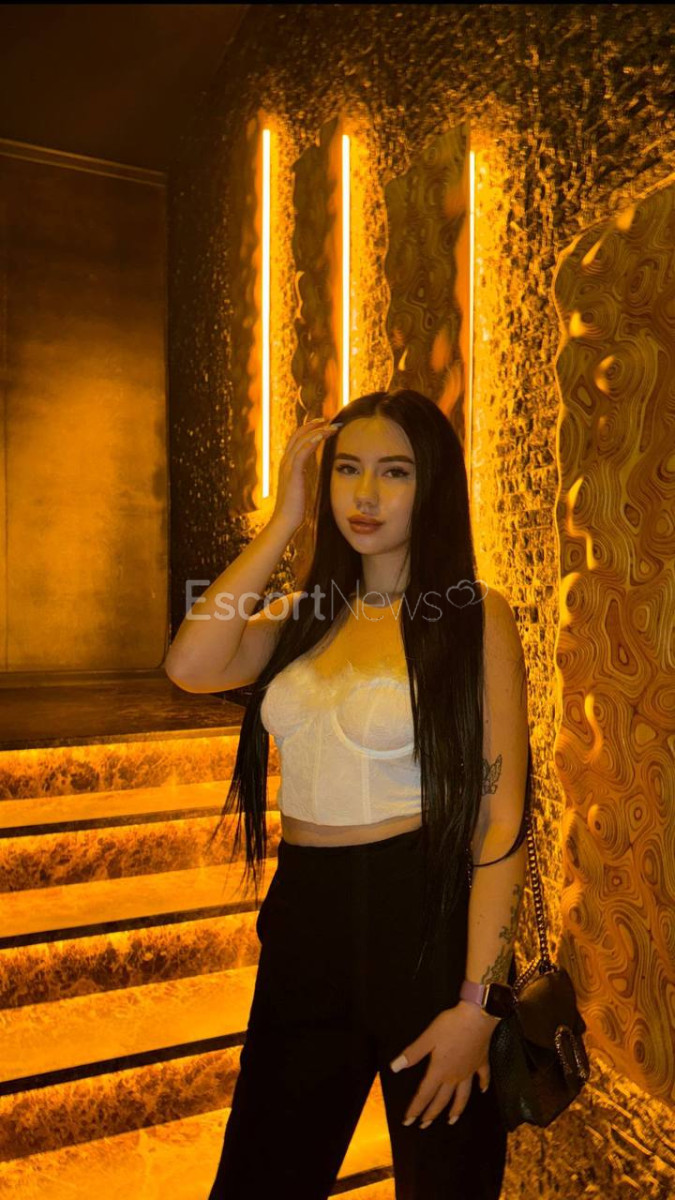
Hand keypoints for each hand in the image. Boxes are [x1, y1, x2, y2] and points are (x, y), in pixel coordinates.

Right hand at [271, 416, 338, 533]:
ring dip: (318, 431)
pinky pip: (302, 452)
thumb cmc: (295, 507)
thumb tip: (312, 469)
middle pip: (298, 435)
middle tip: (329, 418)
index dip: (310, 429)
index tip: (325, 424)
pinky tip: (322, 435)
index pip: (297, 439)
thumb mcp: (301, 485)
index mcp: (287, 464)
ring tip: (331, 425)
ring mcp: (287, 466)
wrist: (286, 520)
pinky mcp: (292, 473)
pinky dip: (312, 442)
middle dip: (314, 424)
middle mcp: (285, 461)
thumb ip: (304, 474)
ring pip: (302, 441)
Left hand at [389, 1002, 499, 1128]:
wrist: (477, 1017)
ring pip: (462, 1095)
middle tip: (423, 1125)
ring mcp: (469, 1071)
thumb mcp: (427, 1038)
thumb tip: (394, 1068)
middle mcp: (454, 1076)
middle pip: (442, 1099)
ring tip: (452, 1121)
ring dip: (456, 1109)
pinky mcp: (481, 1063)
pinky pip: (482, 1078)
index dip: (415, 1108)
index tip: (407, 1122)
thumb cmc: (450, 1026)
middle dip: (431, 1113)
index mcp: (439, 1071)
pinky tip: (482, 1091)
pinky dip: (482, 1085)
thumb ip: (412, 1054)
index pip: (424, 1094)